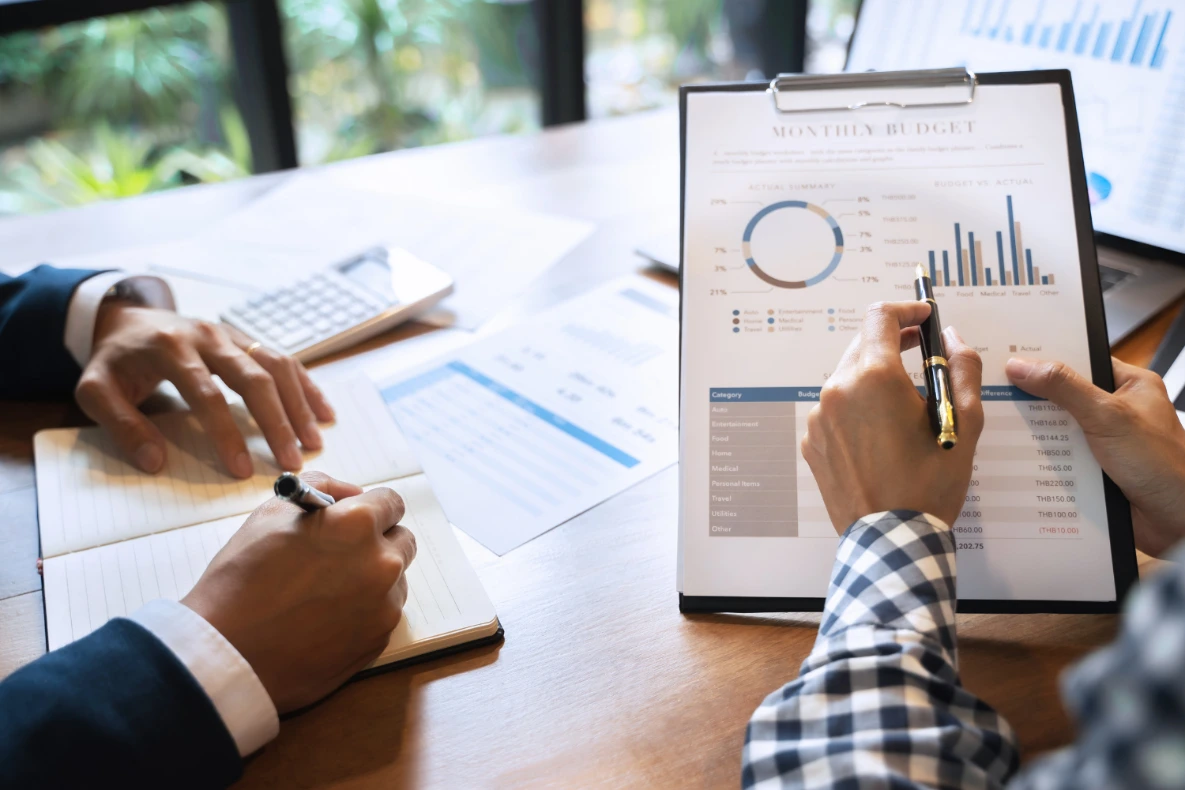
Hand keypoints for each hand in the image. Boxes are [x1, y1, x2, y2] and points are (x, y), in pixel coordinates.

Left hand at [76, 302, 333, 477]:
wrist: (127, 318)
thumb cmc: (116, 361)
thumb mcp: (95, 391)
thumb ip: (121, 424)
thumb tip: (154, 461)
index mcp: (170, 349)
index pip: (206, 394)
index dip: (226, 433)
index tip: (242, 469)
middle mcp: (208, 336)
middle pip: (253, 378)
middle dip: (277, 423)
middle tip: (293, 461)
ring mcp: (232, 335)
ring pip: (276, 366)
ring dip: (299, 406)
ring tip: (314, 442)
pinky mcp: (246, 339)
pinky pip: (285, 359)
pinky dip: (307, 386)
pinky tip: (323, 412)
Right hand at [181, 473, 415, 712]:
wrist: (226, 654)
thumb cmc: (241, 578)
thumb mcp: (273, 512)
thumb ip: (322, 489)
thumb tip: (353, 494)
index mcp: (358, 525)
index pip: (392, 502)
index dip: (371, 508)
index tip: (355, 519)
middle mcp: (381, 564)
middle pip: (402, 541)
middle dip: (378, 541)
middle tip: (341, 554)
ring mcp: (384, 606)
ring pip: (396, 580)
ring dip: (374, 578)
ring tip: (327, 591)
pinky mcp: (378, 640)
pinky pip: (383, 614)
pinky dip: (365, 611)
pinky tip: (327, 618)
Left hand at [803, 301, 984, 531]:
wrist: (891, 538)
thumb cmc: (929, 485)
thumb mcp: (963, 423)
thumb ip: (962, 368)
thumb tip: (952, 339)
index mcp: (873, 378)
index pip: (880, 317)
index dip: (905, 310)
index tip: (923, 315)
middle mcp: (837, 390)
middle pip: (863, 345)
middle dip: (892, 342)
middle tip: (920, 350)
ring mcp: (819, 417)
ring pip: (848, 378)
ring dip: (875, 378)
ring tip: (905, 404)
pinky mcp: (811, 440)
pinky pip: (835, 409)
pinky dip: (857, 408)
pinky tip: (882, 432)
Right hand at [1007, 356, 1184, 556]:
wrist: (1178, 521)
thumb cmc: (1161, 464)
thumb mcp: (1108, 416)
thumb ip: (1064, 388)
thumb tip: (1021, 365)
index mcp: (1129, 385)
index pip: (1080, 361)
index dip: (1045, 358)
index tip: (1008, 356)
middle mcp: (1116, 411)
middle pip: (1063, 396)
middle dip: (1032, 398)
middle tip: (993, 391)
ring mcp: (1103, 441)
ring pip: (1057, 429)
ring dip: (1034, 432)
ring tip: (995, 423)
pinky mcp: (1093, 469)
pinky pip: (1058, 457)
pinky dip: (1040, 459)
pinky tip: (1014, 455)